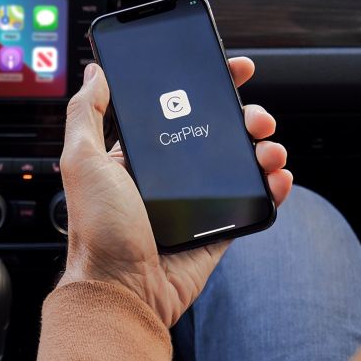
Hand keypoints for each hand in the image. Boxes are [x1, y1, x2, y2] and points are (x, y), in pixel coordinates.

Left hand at [57, 59, 292, 327]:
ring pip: (239, 163)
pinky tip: (278, 176)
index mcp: (138, 156)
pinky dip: (271, 187)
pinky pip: (251, 202)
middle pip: (217, 133)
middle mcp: (167, 175)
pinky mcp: (217, 228)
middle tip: (257, 116)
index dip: (206, 86)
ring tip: (268, 147)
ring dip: (262, 148)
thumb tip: (96, 71)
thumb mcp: (82, 161)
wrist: (121, 291)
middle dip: (244, 116)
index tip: (232, 68)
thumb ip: (86, 113)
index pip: (177, 109)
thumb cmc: (97, 229)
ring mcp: (194, 202)